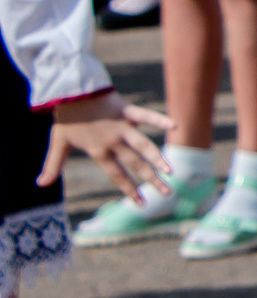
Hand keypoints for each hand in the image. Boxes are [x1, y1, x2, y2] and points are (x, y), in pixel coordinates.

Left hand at [40, 92, 170, 204]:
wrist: (70, 93)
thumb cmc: (66, 119)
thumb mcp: (58, 144)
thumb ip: (52, 165)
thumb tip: (39, 185)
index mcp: (99, 151)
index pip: (118, 175)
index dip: (130, 190)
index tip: (142, 204)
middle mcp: (113, 142)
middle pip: (136, 165)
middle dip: (152, 181)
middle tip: (167, 194)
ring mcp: (122, 127)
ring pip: (144, 146)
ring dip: (158, 159)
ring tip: (171, 171)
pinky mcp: (127, 111)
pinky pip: (146, 116)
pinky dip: (159, 120)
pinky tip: (175, 126)